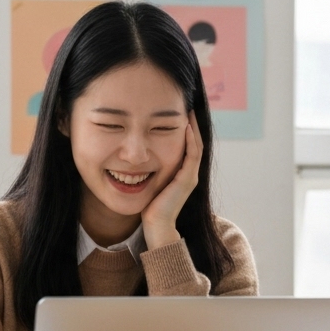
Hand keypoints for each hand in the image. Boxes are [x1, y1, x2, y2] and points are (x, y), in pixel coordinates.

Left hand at [142, 115, 202, 250]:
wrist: (156, 226)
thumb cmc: (148, 207)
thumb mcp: (149, 182)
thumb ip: (147, 169)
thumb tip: (133, 156)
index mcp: (181, 172)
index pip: (187, 144)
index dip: (184, 128)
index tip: (177, 111)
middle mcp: (189, 172)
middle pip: (195, 142)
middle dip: (191, 123)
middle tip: (186, 104)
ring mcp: (190, 175)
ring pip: (196, 145)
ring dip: (193, 127)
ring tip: (188, 110)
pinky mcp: (187, 179)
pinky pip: (192, 154)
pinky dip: (190, 140)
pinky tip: (185, 126)